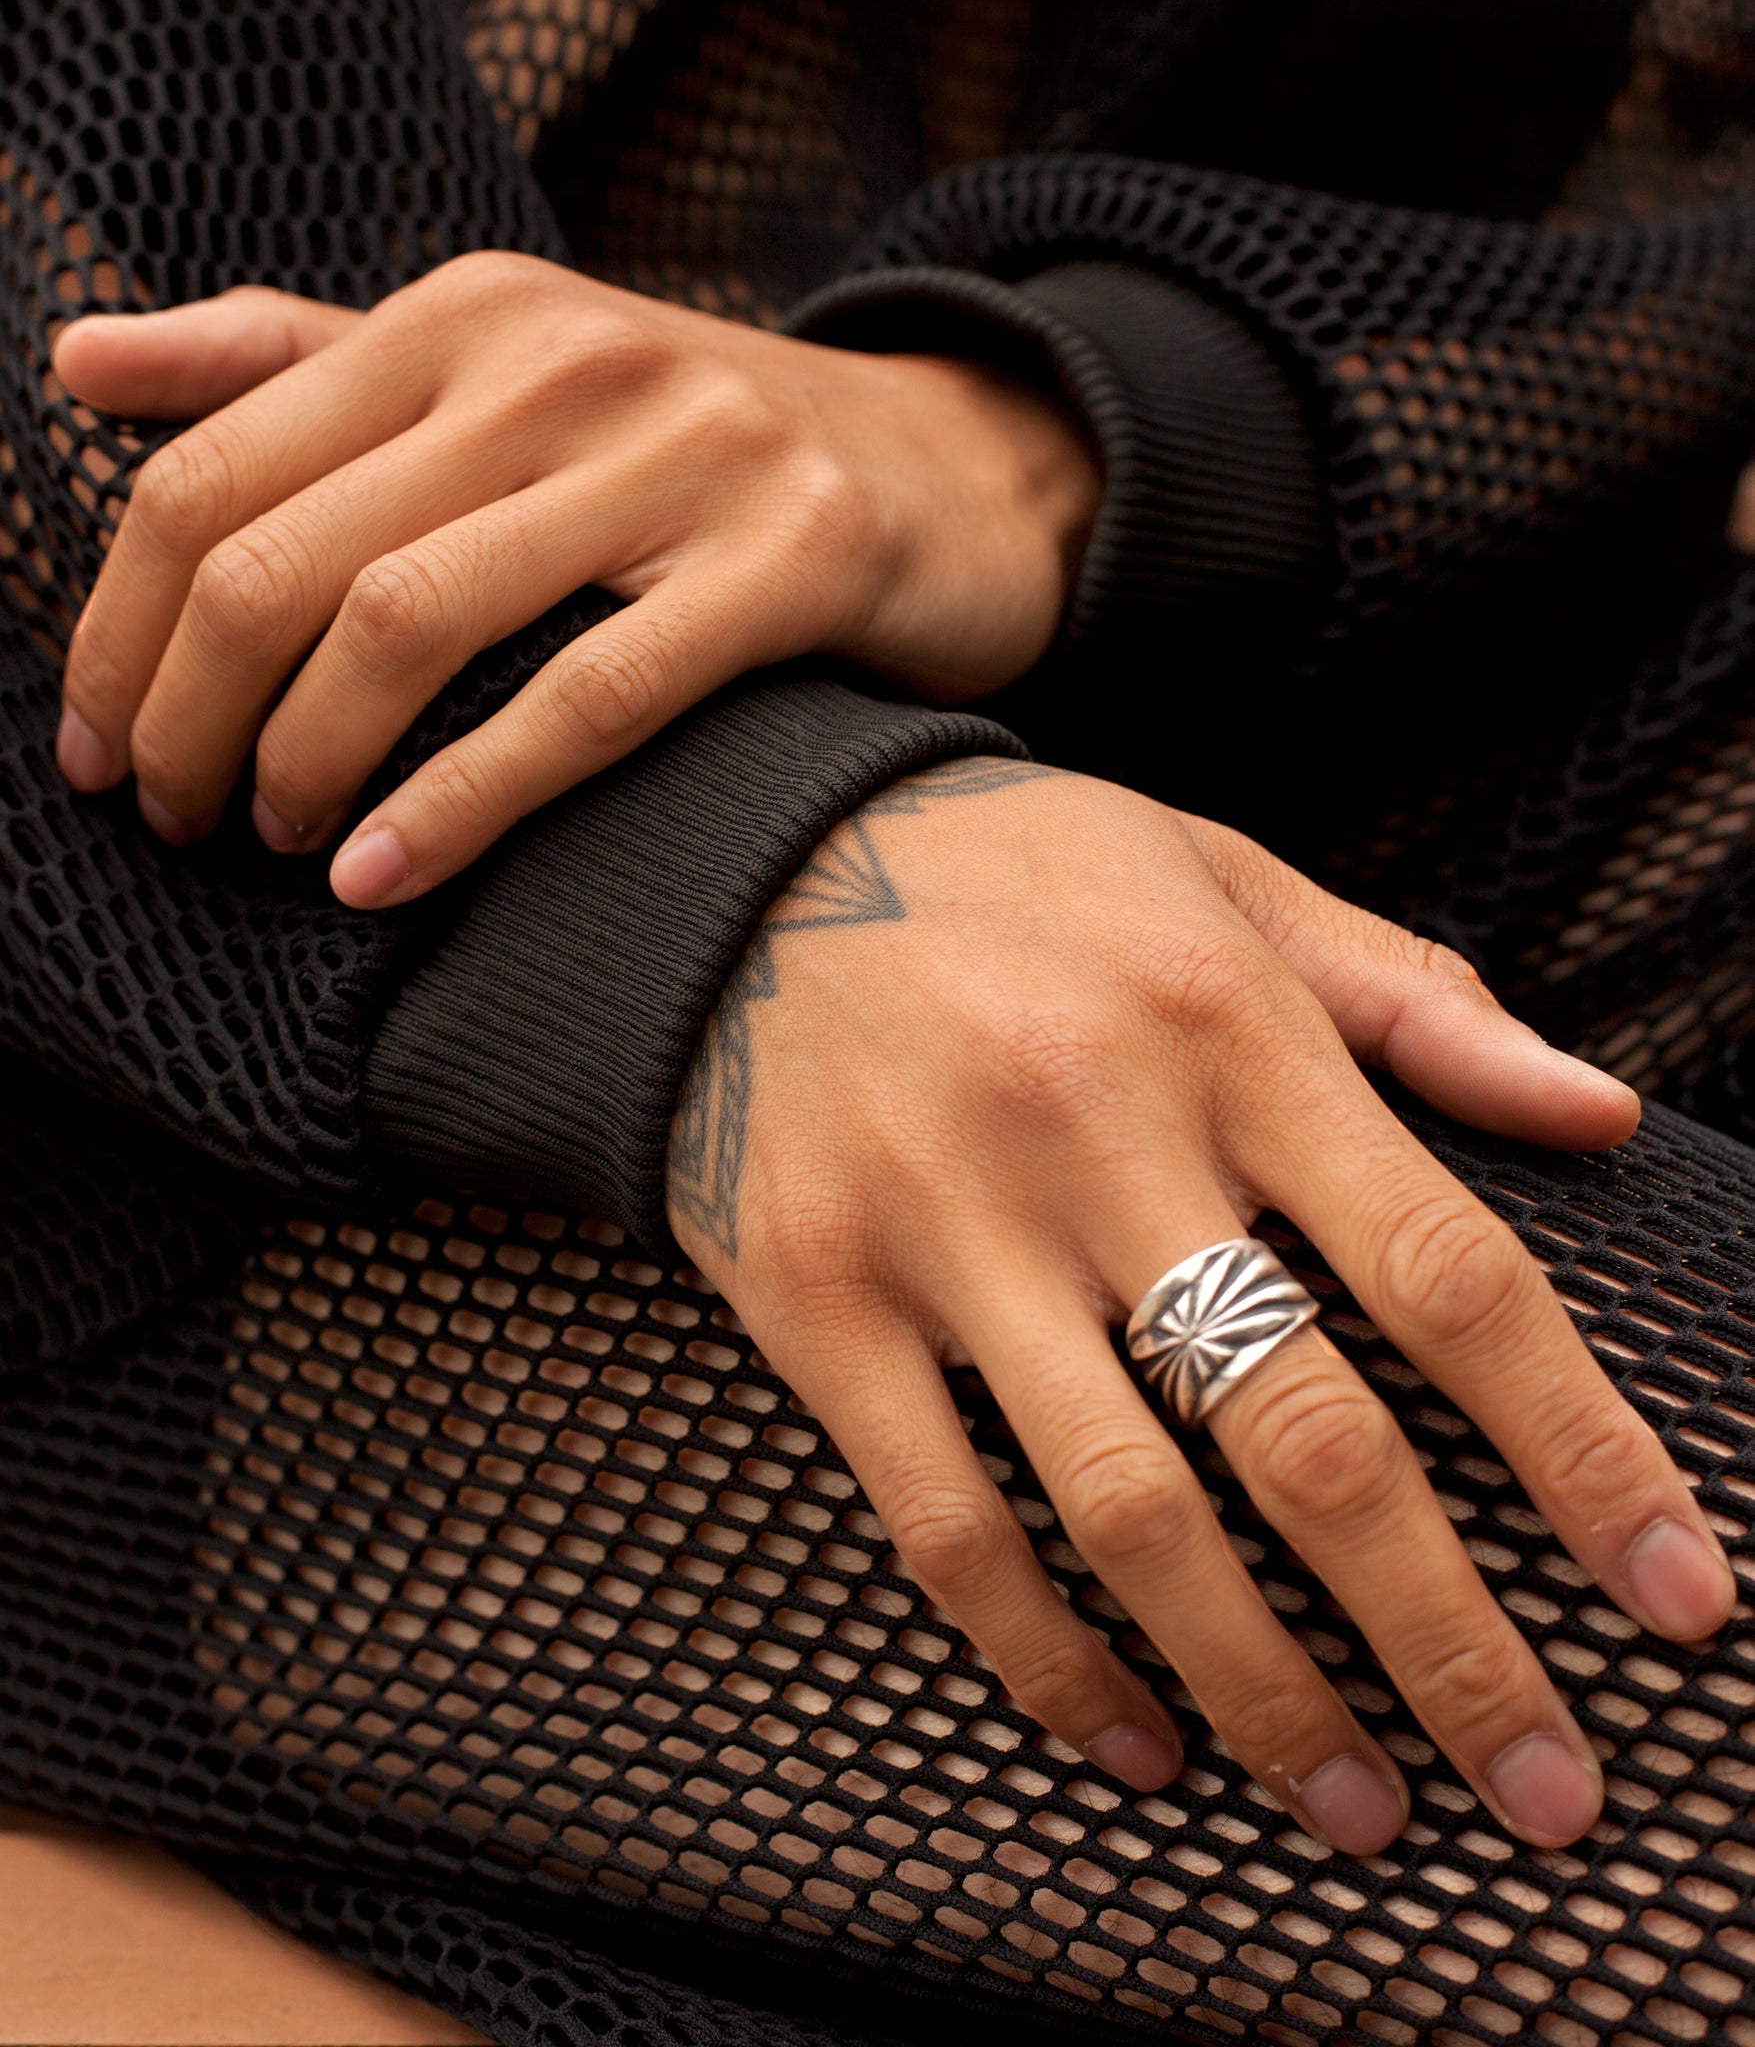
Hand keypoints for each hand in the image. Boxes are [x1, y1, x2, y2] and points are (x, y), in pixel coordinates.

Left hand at [50, 260, 1096, 903]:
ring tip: (277, 844)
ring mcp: (684, 453)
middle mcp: (558, 360)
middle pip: (282, 550)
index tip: (98, 746)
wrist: (961, 468)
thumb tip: (78, 361)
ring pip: (410, 617)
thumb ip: (298, 361)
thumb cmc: (698, 455)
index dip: (118, 626)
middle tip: (175, 819)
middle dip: (189, 714)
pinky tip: (384, 880)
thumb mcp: (501, 373)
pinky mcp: (791, 560)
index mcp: (464, 315)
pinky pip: (586, 698)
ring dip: (303, 761)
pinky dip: (461, 801)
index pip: (212, 465)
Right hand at [666, 760, 1736, 1854]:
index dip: (1581, 1454)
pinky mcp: (819, 1303)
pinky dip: (1046, 1656)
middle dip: (1445, 1639)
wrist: (732, 861)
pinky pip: (943, 1522)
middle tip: (1543, 1785)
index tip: (1677, 1593)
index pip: (1446, 1275)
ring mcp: (944, 1231)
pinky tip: (1130, 1735)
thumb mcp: (1220, 881)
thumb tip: (1598, 1115)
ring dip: (1262, 1690)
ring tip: (1358, 1804)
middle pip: (1306, 1438)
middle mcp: (1095, 1139)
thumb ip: (1411, 1001)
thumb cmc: (1012, 876)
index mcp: (1226, 1031)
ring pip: (1128, 1514)